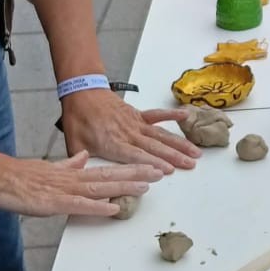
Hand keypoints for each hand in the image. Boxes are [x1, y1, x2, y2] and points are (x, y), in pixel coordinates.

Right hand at [0, 149, 158, 220]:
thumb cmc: (19, 176)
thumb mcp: (49, 167)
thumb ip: (69, 164)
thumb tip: (85, 157)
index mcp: (72, 172)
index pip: (106, 170)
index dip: (129, 169)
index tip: (149, 168)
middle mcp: (73, 179)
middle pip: (110, 176)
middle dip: (136, 175)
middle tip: (160, 173)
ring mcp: (64, 190)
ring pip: (100, 187)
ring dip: (124, 187)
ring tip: (147, 185)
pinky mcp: (53, 202)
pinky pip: (79, 205)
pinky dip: (97, 206)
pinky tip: (114, 207)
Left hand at [60, 88, 201, 173]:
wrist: (82, 93)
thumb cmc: (78, 120)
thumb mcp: (74, 144)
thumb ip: (82, 162)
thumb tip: (87, 177)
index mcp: (112, 143)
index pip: (136, 155)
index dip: (152, 163)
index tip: (168, 170)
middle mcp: (128, 133)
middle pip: (154, 147)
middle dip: (174, 156)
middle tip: (190, 165)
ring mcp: (135, 123)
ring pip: (160, 135)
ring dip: (178, 143)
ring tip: (195, 152)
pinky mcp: (137, 115)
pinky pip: (157, 115)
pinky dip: (171, 116)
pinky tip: (186, 116)